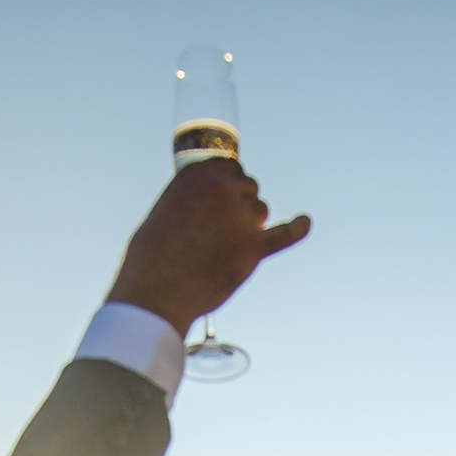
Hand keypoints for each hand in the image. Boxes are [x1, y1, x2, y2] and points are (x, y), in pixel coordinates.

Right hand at [106, 160, 310, 334]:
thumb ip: (190, 202)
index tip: (226, 195)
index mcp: (198, 173)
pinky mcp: (255, 246)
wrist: (157, 289)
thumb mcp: (164, 211)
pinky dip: (297, 228)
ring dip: (251, 224)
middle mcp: (223, 188)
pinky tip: (304, 223)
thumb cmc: (151, 256)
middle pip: (248, 187)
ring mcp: (242, 216)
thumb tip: (205, 212)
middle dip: (240, 203)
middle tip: (221, 228)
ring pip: (261, 211)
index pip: (230, 166)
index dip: (229, 183)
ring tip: (225, 247)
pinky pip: (286, 234)